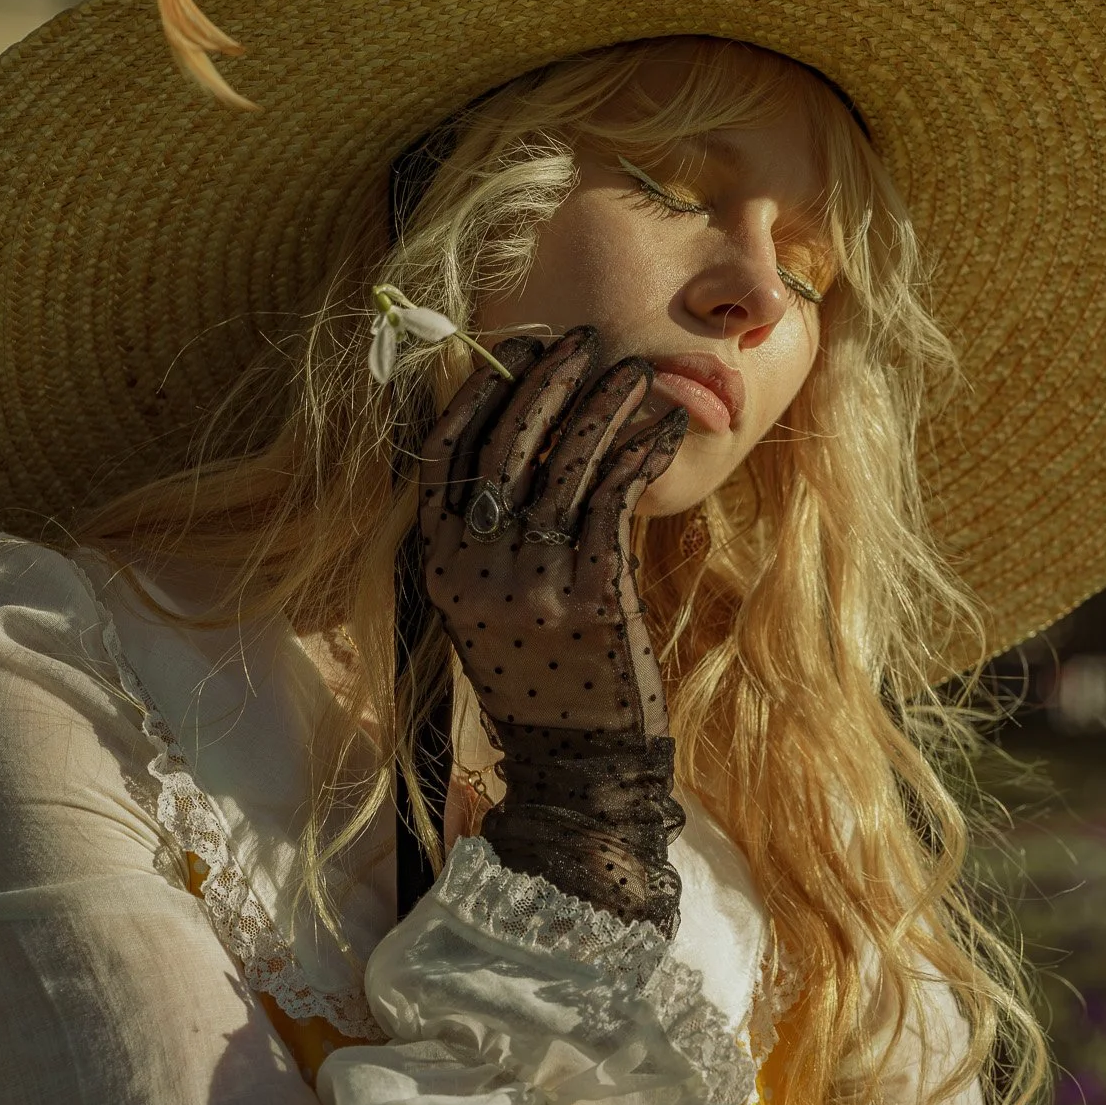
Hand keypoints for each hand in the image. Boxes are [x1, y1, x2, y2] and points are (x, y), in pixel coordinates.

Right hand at [418, 326, 689, 931]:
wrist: (579, 766)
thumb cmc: (544, 678)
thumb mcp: (489, 609)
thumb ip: (491, 538)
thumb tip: (518, 450)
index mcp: (440, 565)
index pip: (444, 453)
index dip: (480, 391)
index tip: (514, 346)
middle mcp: (476, 568)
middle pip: (506, 445)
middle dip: (546, 380)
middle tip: (583, 339)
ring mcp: (532, 582)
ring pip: (566, 463)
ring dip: (603, 405)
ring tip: (635, 369)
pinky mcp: (592, 594)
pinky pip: (615, 498)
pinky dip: (640, 453)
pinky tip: (664, 427)